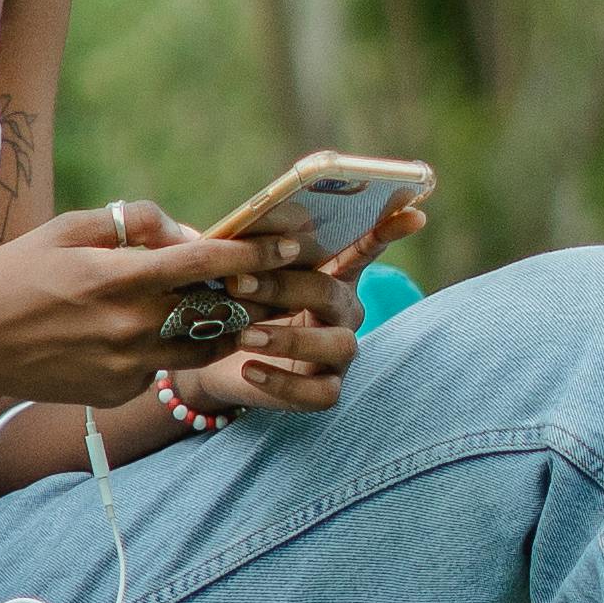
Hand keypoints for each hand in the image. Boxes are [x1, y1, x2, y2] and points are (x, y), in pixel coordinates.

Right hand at [0, 202, 306, 407]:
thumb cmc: (16, 273)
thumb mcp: (69, 227)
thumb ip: (134, 224)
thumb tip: (187, 232)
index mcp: (117, 277)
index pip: (206, 264)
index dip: (255, 254)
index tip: (291, 243)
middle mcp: (128, 326)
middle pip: (217, 313)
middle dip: (252, 296)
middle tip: (279, 279)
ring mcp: (124, 366)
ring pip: (201, 349)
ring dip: (221, 327)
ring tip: (232, 306)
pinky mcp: (116, 393)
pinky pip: (162, 368)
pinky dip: (169, 348)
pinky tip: (151, 332)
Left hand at [174, 198, 428, 417]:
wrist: (207, 357)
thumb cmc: (226, 301)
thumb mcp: (226, 269)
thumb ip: (228, 247)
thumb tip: (190, 227)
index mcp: (327, 270)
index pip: (363, 245)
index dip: (387, 230)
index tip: (413, 211)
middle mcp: (343, 309)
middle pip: (333, 292)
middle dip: (286, 285)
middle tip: (239, 284)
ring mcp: (339, 352)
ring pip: (337, 343)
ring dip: (289, 335)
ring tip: (245, 334)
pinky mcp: (324, 388)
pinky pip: (319, 391)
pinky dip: (283, 381)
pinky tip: (249, 369)